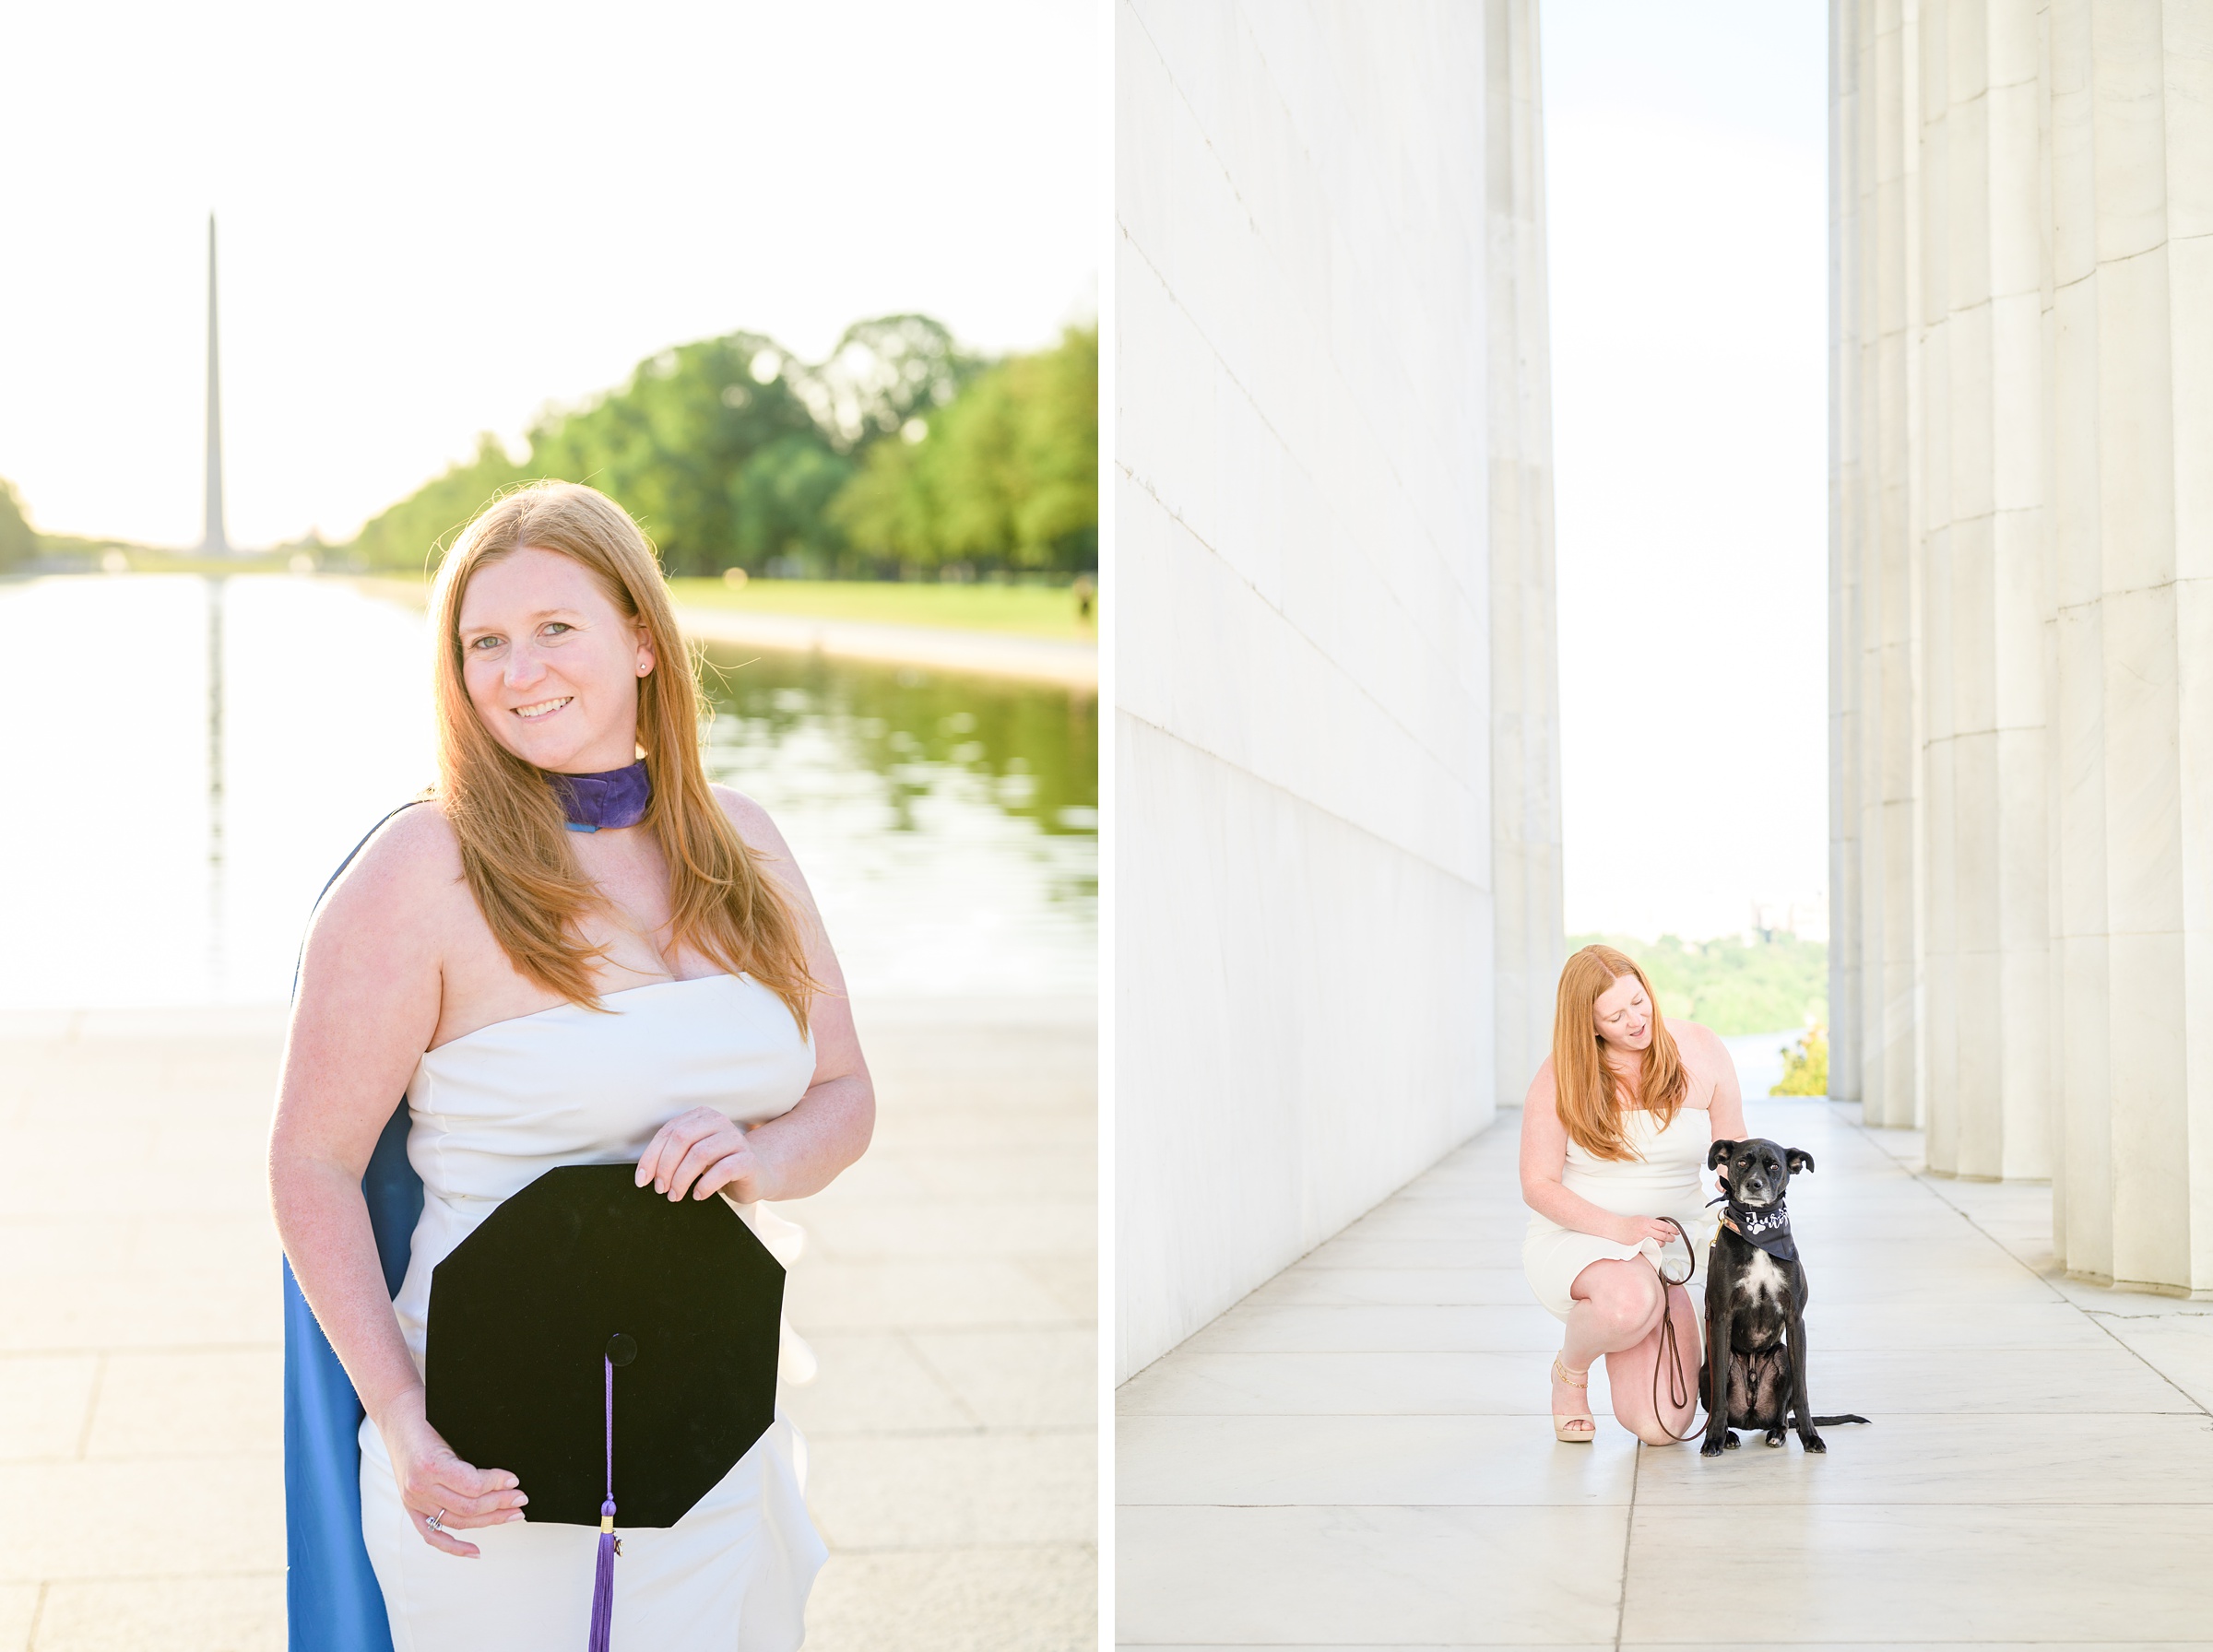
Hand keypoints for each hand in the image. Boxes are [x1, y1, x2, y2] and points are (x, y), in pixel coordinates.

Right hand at [380, 1399, 523, 1557]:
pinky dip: (453, 1547)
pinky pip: (432, 1535)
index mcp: (431, 1464)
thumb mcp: (452, 1428)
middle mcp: (420, 1486)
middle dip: (500, 1504)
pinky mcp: (411, 1508)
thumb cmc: (427, 1416)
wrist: (397, 1417)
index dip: (498, 1485)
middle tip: (522, 1499)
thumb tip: (506, 1475)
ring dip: (488, 1520)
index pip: (473, 1486)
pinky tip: (475, 1551)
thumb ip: (472, 1454)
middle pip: (468, 1506)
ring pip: (457, 1521)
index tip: (515, 1480)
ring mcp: (413, 1500)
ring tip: (512, 1515)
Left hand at [636, 1106, 764, 1202]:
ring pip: (699, 1154)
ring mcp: (736, 1140)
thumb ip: (672, 1154)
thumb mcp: (693, 1154)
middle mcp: (719, 1122)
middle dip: (665, 1167)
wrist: (757, 1174)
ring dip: (681, 1179)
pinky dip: (705, 1186)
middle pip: (682, 1139)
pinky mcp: (748, 1160)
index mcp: (702, 1116)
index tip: (642, 1179)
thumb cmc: (719, 1164)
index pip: (669, 1131)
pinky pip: (722, 1170)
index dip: (651, 1156)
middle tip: (661, 1189)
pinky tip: (698, 1194)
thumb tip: (645, 1173)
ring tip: (676, 1195)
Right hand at [1616, 1215, 1681, 1248]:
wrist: (1617, 1228)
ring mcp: (1643, 1238)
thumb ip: (1652, 1223)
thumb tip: (1662, 1226)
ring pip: (1659, 1242)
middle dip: (1671, 1237)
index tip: (1676, 1231)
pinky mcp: (1641, 1244)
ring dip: (1664, 1242)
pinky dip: (1656, 1245)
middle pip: (1664, 1235)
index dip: (1672, 1229)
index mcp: (1647, 1221)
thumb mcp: (1642, 1218)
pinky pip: (1652, 1246)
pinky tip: (1656, 1243)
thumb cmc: (1628, 1223)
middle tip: (1673, 1238)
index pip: (1664, 1226)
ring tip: (1664, 1241)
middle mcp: (1646, 1230)